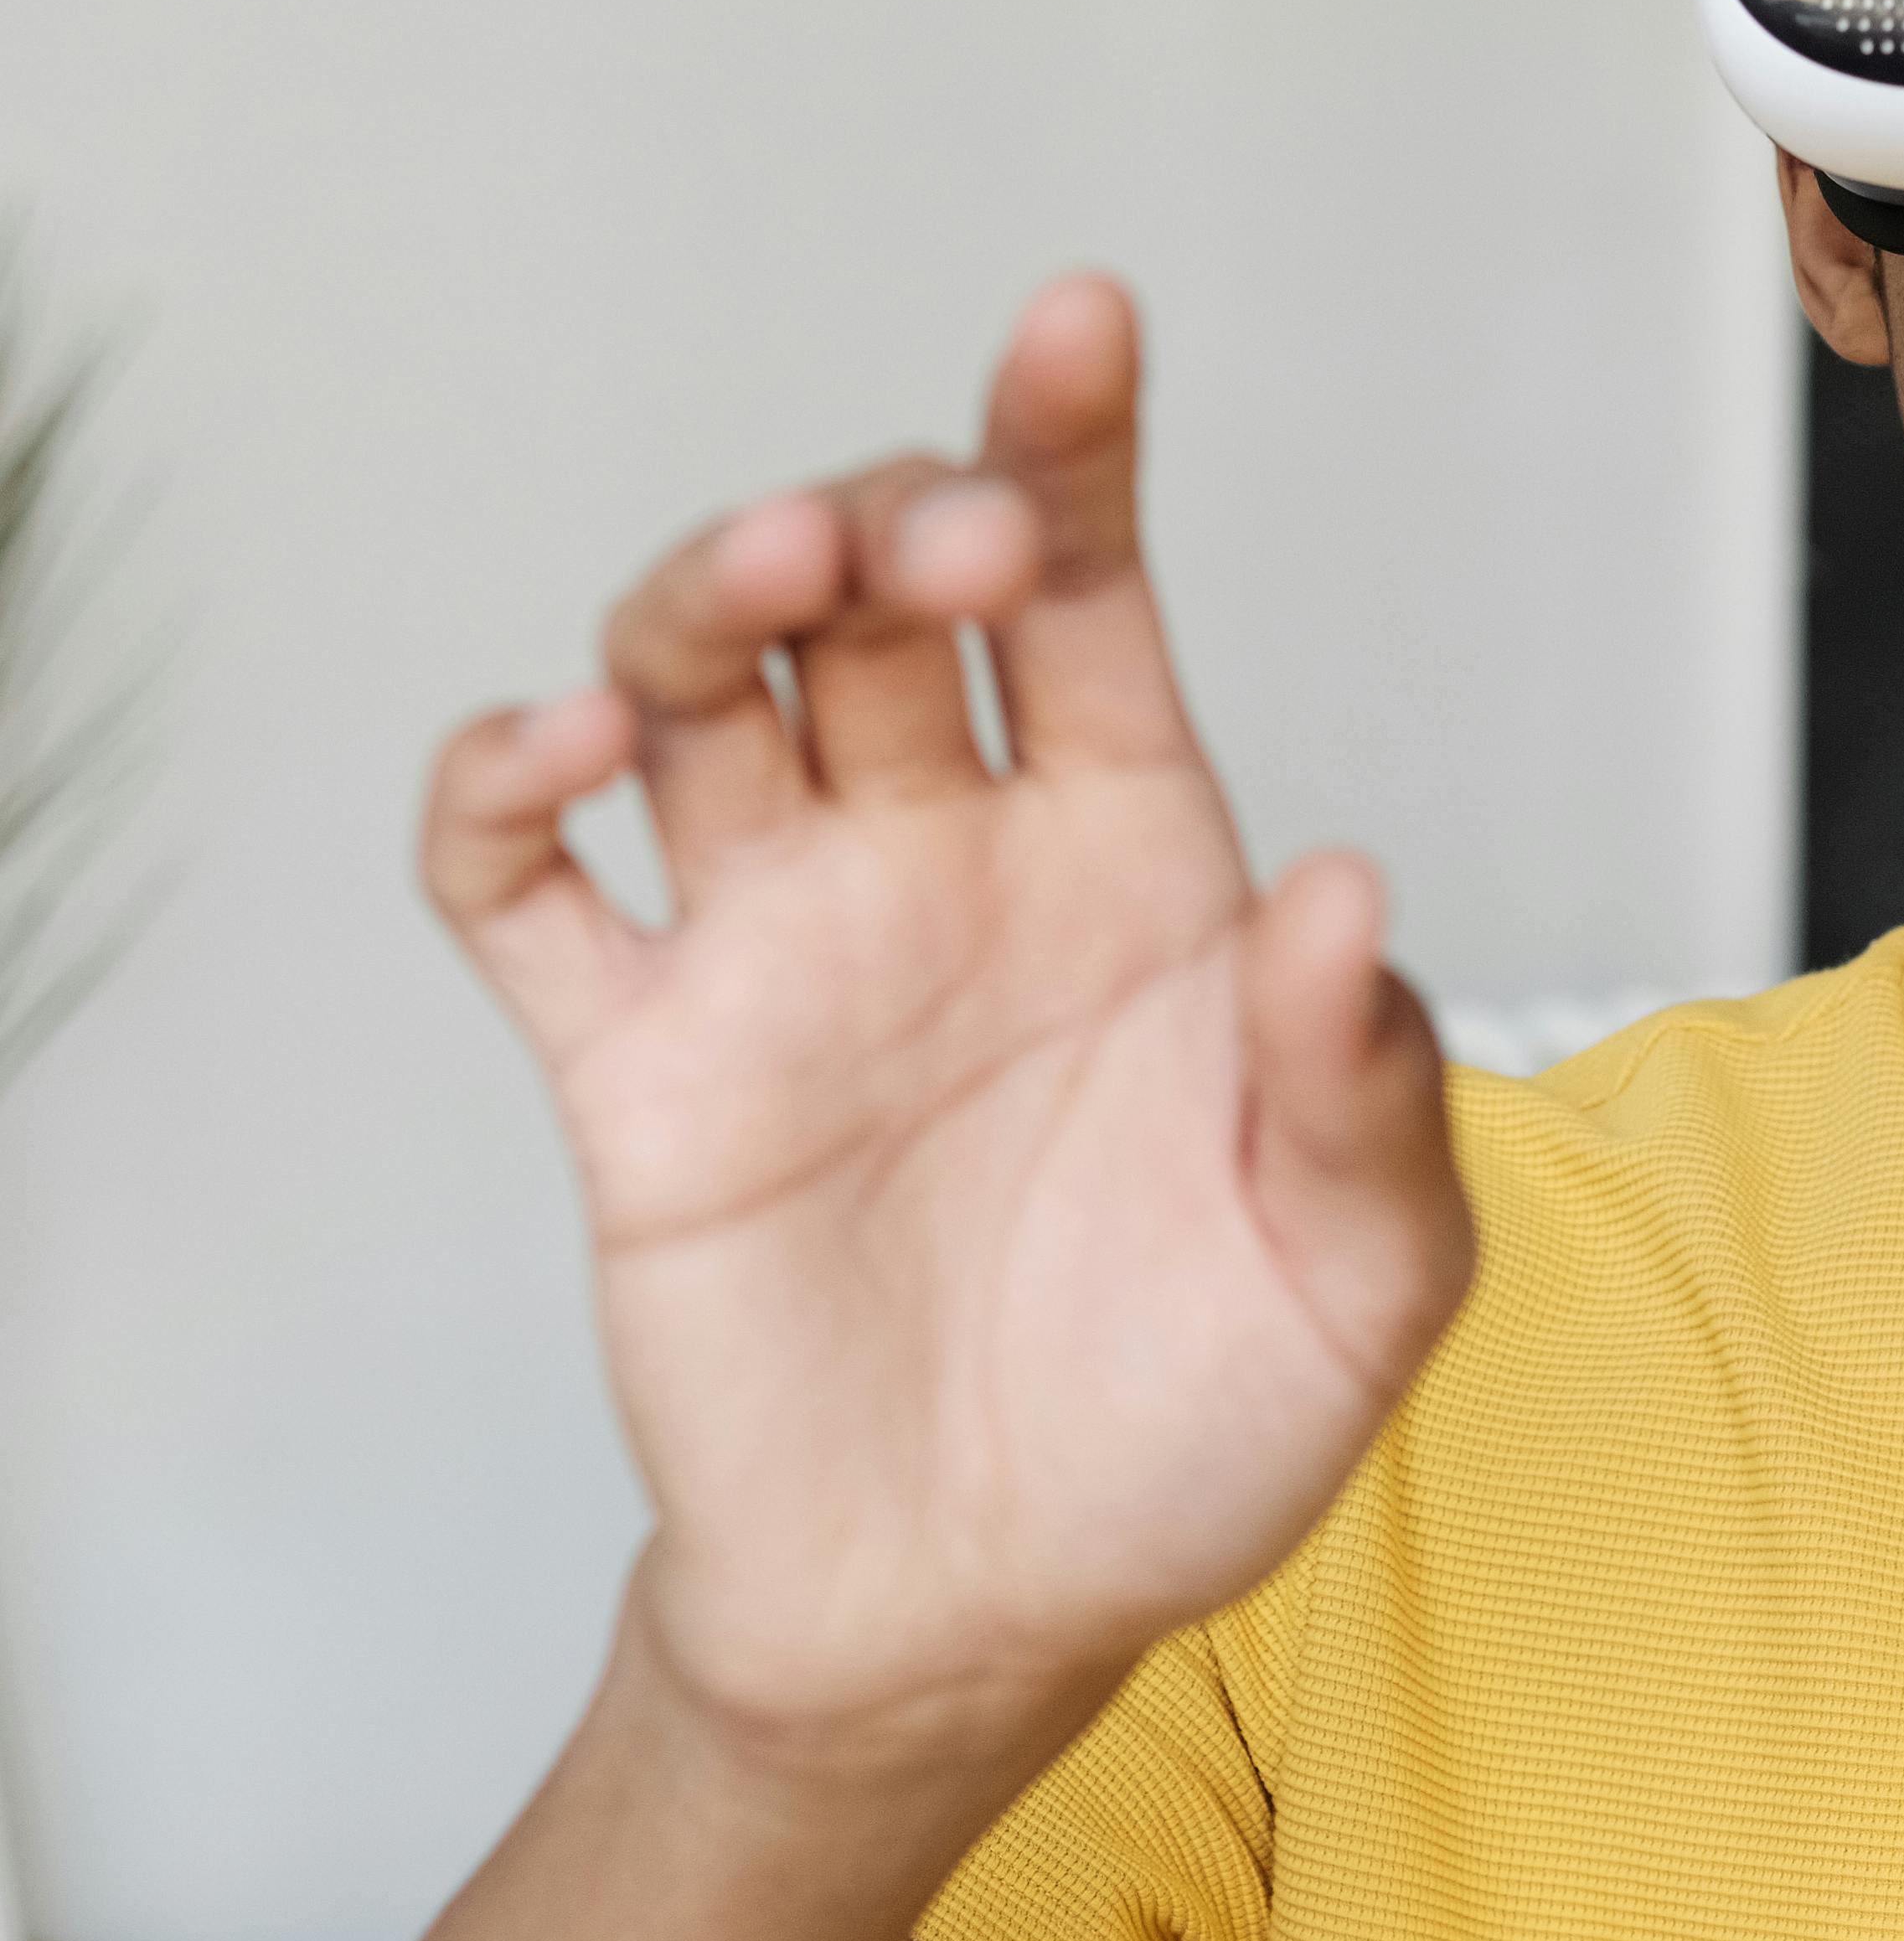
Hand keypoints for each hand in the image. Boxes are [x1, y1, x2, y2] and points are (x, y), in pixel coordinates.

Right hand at [423, 277, 1470, 1785]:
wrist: (990, 1617)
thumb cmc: (1194, 1431)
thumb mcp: (1359, 1283)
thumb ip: (1365, 1096)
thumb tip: (1350, 899)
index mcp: (1135, 866)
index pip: (1093, 597)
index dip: (1072, 451)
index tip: (1077, 324)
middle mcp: (946, 864)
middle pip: (881, 597)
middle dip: (896, 514)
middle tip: (937, 542)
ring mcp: (778, 951)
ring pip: (697, 682)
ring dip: (705, 590)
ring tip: (768, 572)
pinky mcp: (637, 1065)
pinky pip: (517, 881)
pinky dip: (501, 785)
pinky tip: (558, 754)